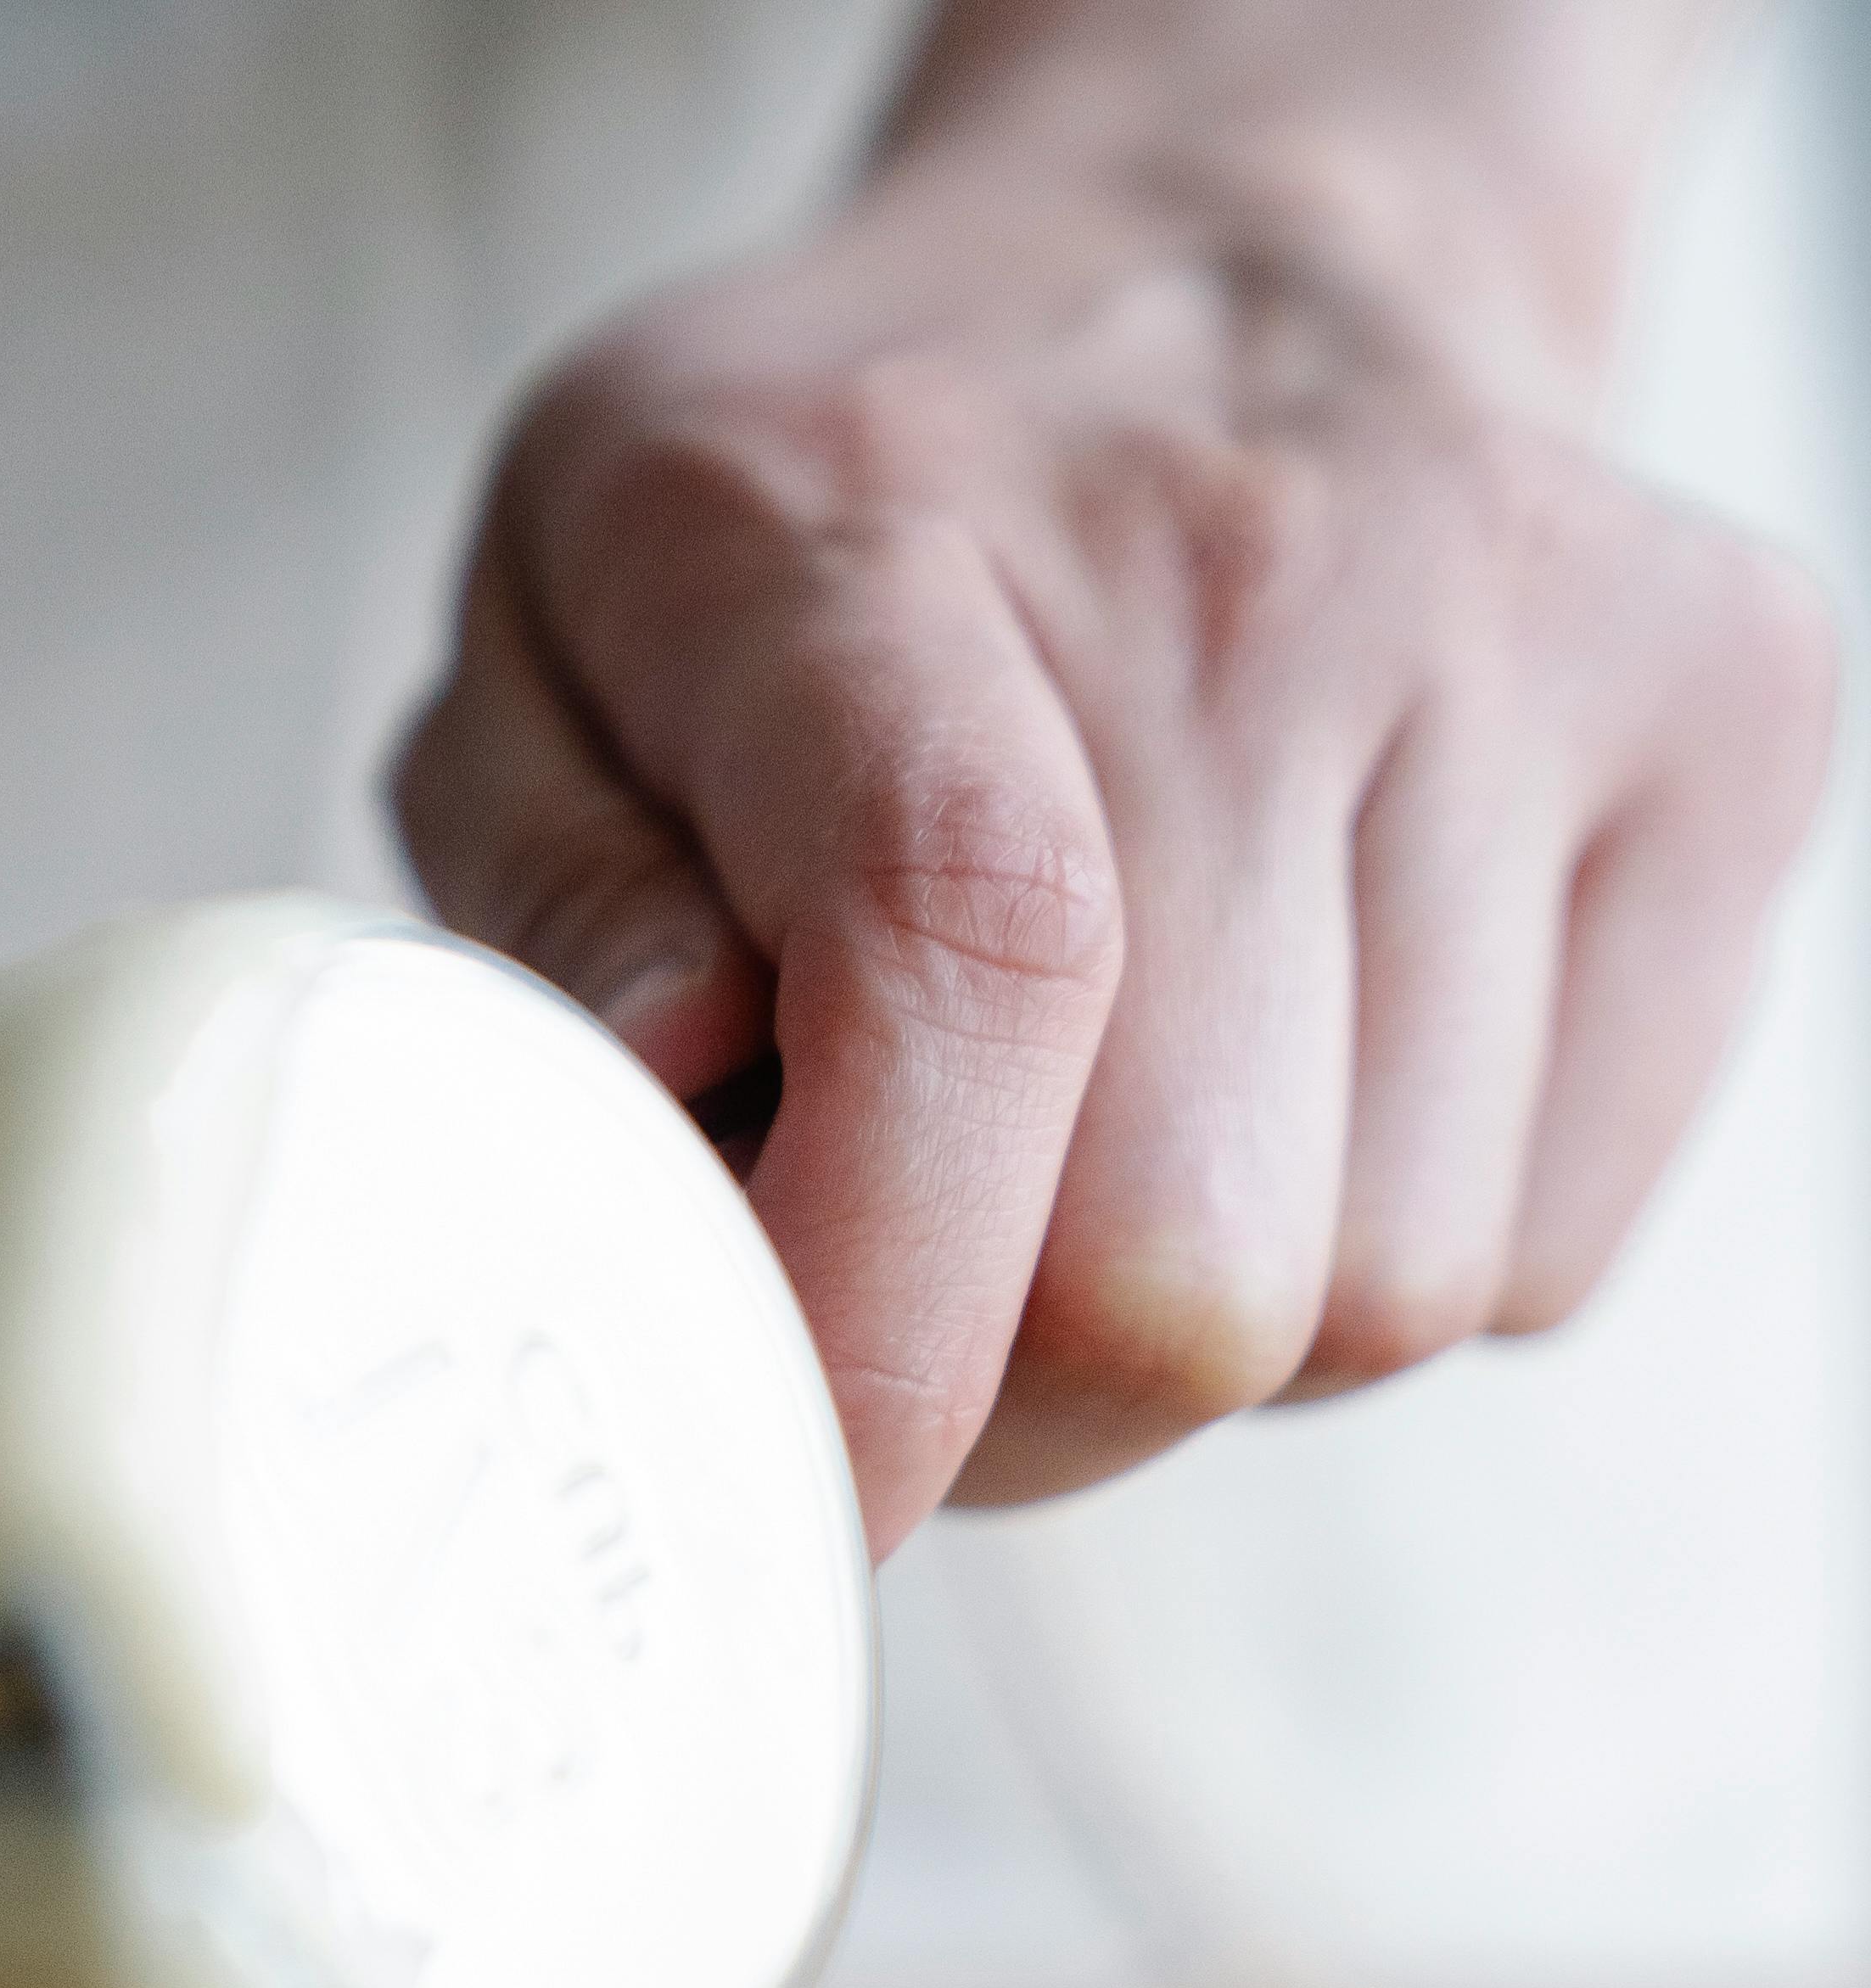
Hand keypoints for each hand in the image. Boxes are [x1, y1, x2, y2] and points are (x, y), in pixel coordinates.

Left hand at [392, 10, 1835, 1553]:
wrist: (1219, 231)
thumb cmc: (848, 510)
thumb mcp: (555, 639)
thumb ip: (548, 910)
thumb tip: (668, 1102)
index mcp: (879, 531)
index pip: (970, 957)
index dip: (880, 1313)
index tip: (803, 1469)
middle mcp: (1250, 562)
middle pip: (1186, 1268)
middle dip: (1025, 1385)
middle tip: (935, 1273)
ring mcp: (1529, 633)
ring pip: (1383, 1298)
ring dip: (1219, 1326)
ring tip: (1120, 1128)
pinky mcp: (1727, 733)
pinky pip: (1540, 1251)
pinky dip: (1403, 1248)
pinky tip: (1301, 1069)